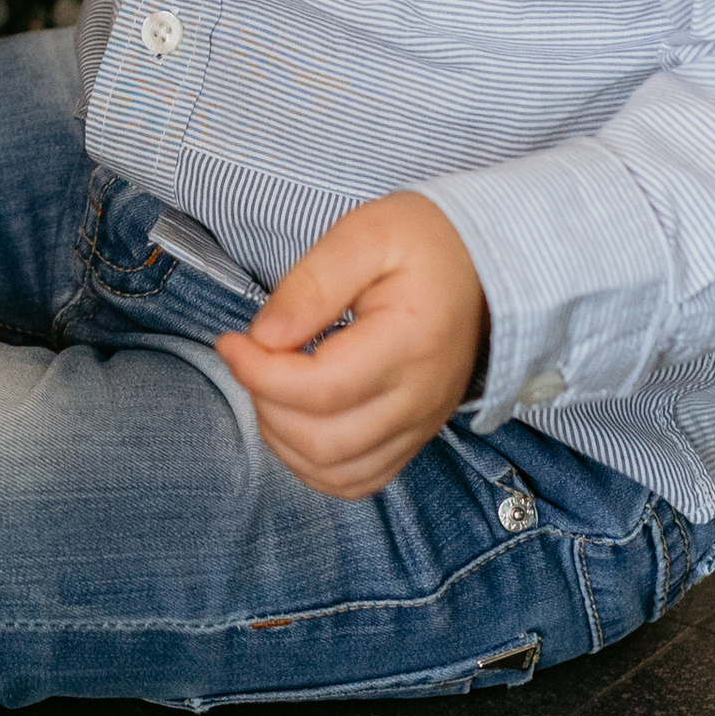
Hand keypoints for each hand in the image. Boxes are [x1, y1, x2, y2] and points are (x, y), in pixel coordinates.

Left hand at [214, 193, 486, 498]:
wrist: (483, 263)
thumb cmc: (422, 241)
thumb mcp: (363, 234)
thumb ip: (311, 284)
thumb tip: (264, 336)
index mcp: (410, 343)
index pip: (322, 389)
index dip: (261, 374)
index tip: (232, 342)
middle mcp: (420, 398)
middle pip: (324, 442)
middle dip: (266, 404)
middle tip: (251, 359)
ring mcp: (420, 425)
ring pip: (336, 472)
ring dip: (283, 439)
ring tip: (270, 384)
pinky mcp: (415, 437)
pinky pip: (358, 481)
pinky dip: (313, 464)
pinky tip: (294, 419)